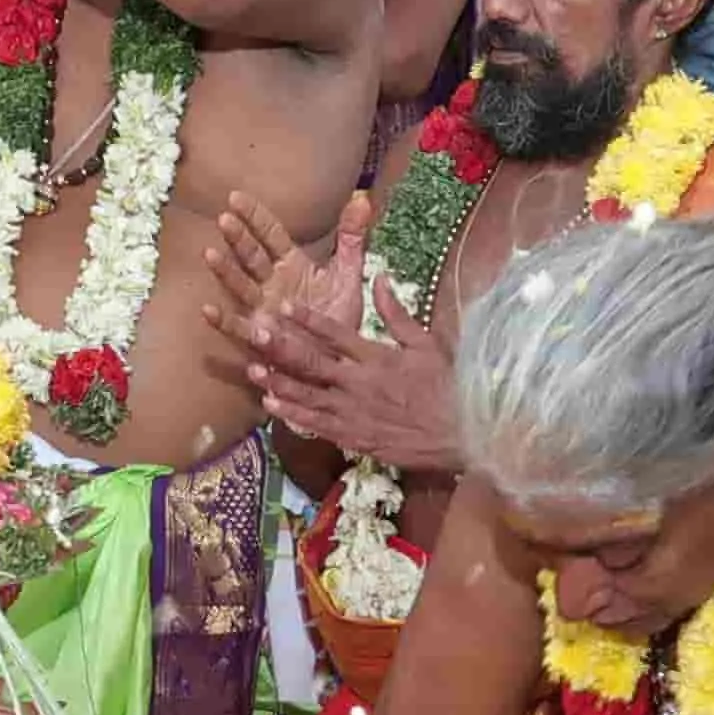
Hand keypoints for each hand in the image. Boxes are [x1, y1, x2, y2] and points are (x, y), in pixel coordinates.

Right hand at [205, 189, 348, 357]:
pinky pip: (239, 328)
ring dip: (225, 272)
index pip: (270, 234)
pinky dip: (224, 321)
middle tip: (224, 219)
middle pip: (252, 256)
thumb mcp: (347, 276)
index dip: (255, 216)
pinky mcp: (261, 338)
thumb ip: (352, 240)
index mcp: (291, 265)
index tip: (236, 196)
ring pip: (241, 286)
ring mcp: (263, 309)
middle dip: (238, 238)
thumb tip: (362, 199)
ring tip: (210, 254)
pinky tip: (207, 310)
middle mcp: (271, 284)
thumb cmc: (338, 318)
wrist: (340, 361)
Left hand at [247, 226, 456, 465]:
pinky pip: (317, 425)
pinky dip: (293, 415)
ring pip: (308, 395)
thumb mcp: (426, 344)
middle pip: (314, 362)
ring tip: (252, 369)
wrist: (461, 434)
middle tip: (256, 333)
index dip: (308, 319)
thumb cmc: (446, 387)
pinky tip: (271, 405)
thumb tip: (379, 278)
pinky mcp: (354, 436)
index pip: (336, 333)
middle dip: (282, 347)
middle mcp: (360, 383)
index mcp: (377, 357)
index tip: (284, 306)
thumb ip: (397, 313)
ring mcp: (354, 412)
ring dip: (278, 382)